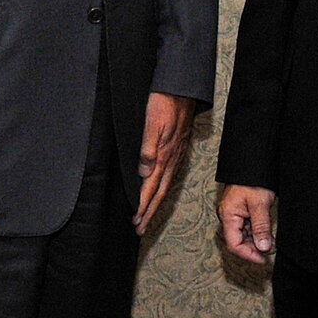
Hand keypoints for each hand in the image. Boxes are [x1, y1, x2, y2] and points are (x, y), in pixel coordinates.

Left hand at [135, 93, 197, 233]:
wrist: (181, 89)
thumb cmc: (164, 102)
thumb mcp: (152, 123)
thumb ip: (148, 148)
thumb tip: (143, 173)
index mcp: (163, 155)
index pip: (151, 188)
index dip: (143, 206)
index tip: (136, 222)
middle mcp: (171, 159)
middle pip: (159, 192)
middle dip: (149, 212)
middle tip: (140, 229)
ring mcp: (176, 155)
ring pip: (165, 186)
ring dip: (155, 204)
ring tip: (147, 217)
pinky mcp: (177, 149)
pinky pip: (170, 176)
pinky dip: (162, 189)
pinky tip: (159, 191)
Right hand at [217, 185, 277, 264]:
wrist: (253, 163)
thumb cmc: (253, 180)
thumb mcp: (260, 204)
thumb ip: (261, 228)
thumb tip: (263, 248)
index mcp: (228, 215)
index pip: (234, 244)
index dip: (249, 255)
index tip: (264, 259)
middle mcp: (228, 216)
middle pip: (238, 241)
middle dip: (254, 248)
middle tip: (271, 250)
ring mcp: (233, 214)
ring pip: (243, 235)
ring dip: (256, 241)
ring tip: (271, 242)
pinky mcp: (240, 211)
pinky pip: (246, 227)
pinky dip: (257, 233)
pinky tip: (267, 233)